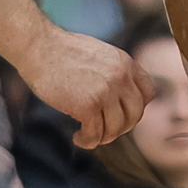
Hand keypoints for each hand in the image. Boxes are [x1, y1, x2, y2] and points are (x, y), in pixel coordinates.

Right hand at [22, 26, 153, 147]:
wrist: (38, 46)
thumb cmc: (62, 51)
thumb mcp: (101, 54)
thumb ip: (115, 73)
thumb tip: (120, 100)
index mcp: (126, 63)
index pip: (148, 93)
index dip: (137, 108)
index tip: (121, 114)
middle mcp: (120, 77)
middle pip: (135, 115)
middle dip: (121, 127)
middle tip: (104, 130)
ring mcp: (105, 91)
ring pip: (116, 128)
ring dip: (103, 137)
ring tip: (88, 134)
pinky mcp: (86, 105)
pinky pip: (95, 134)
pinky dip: (87, 141)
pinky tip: (78, 137)